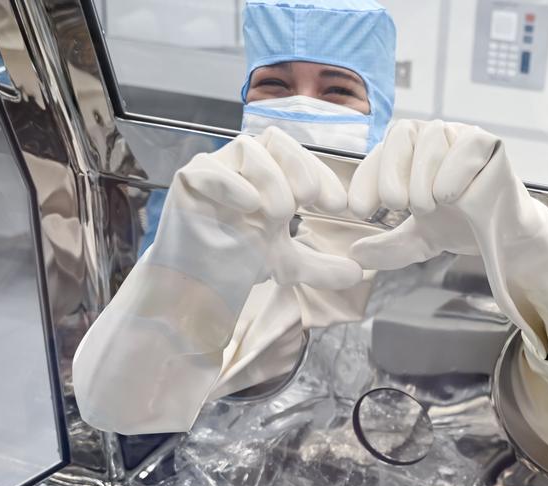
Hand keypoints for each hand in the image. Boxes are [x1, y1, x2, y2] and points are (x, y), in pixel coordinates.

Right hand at [156, 126, 361, 292]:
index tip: (338, 205)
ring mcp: (215, 168)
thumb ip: (323, 266)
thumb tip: (359, 271)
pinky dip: (233, 183)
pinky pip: (211, 168)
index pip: (299, 154)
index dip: (322, 174)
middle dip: (300, 169)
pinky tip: (248, 205)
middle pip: (276, 140)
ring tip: (277, 214)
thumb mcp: (288, 265)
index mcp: (269, 173)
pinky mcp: (188, 180)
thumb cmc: (239, 260)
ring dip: (271, 180)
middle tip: (308, 202)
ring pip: (248, 149)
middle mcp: (243, 164)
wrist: (198, 283)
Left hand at [346, 120, 547, 372]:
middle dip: (393, 175)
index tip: (360, 212)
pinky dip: (453, 173)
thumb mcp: (420, 240)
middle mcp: (437, 137)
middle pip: (403, 134)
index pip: (381, 150)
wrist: (505, 240)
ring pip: (434, 137)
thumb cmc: (464, 229)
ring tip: (432, 206)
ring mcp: (464, 136)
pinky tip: (453, 198)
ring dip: (423, 178)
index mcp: (413, 151)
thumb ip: (389, 246)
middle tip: (400, 208)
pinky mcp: (491, 145)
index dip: (365, 179)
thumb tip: (355, 255)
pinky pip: (467, 145)